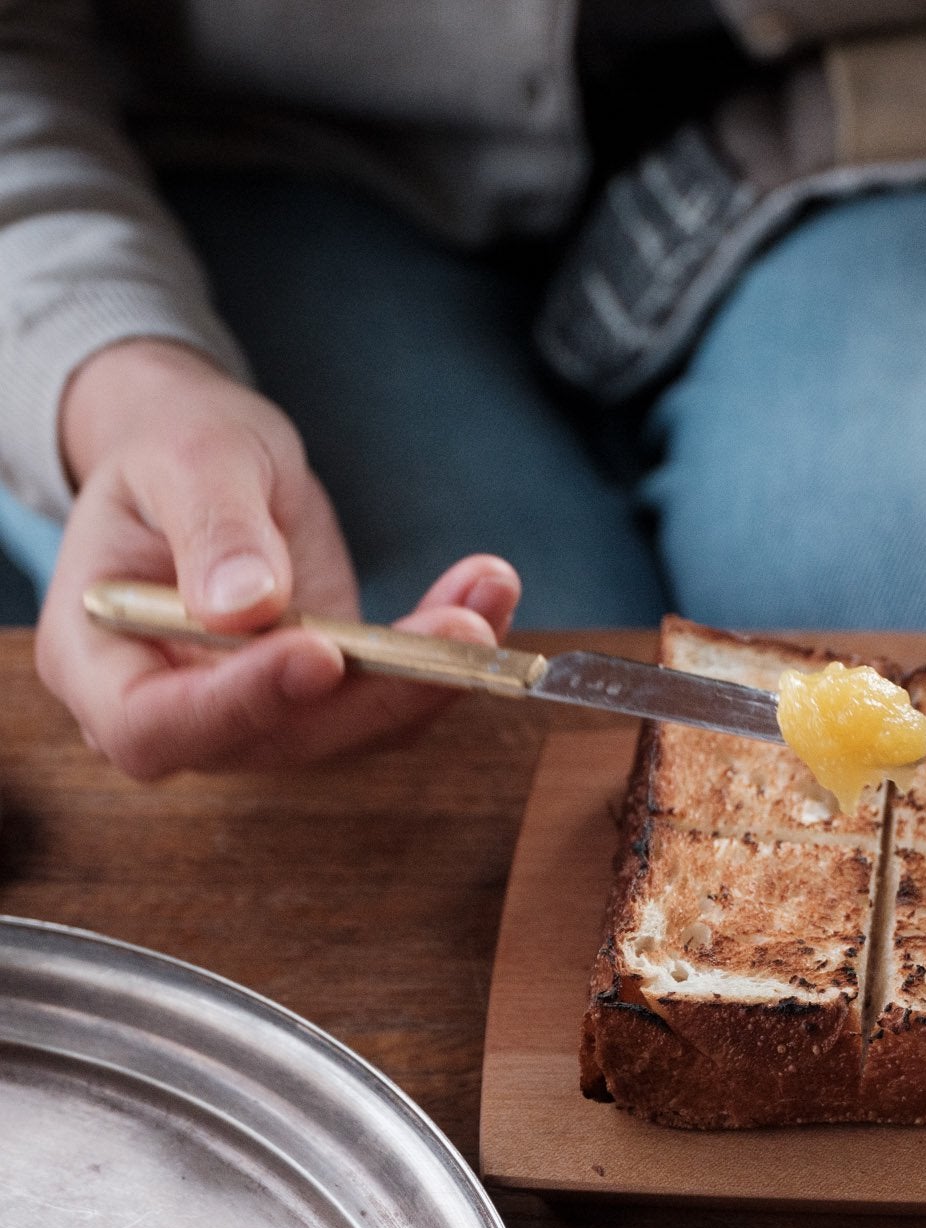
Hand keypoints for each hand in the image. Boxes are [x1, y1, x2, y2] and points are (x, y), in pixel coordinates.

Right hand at [36, 338, 521, 778]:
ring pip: (351, 727)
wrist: (210, 461)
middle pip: (277, 738)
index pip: (154, 725)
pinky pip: (389, 697)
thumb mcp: (187, 461)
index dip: (240, 704)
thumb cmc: (176, 450)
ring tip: (489, 590)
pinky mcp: (322, 699)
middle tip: (463, 629)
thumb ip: (211, 529)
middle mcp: (173, 706)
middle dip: (379, 690)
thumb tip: (244, 608)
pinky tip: (487, 592)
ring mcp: (253, 712)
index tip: (320, 653)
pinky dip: (447, 654)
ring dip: (435, 673)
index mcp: (96, 660)